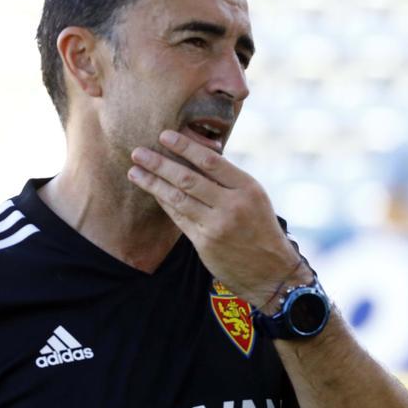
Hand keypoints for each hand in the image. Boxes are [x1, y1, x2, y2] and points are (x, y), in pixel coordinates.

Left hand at [127, 130, 307, 305]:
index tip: (164, 136)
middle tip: (138, 152)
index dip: (185, 146)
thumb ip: (229, 179)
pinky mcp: (204, 243)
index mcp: (247, 188)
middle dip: (159, 164)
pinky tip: (153, 192)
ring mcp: (216, 226)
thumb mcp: (255, 197)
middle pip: (188, 179)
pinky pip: (179, 218)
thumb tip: (196, 154)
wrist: (272, 272)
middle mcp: (232, 205)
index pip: (210, 161)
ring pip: (178, 199)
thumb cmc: (261, 228)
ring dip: (153, 183)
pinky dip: (164, 203)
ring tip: (134, 171)